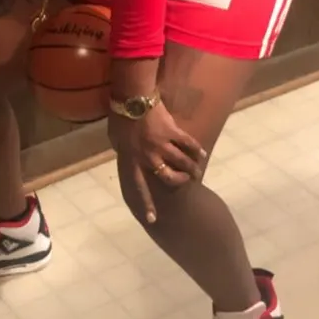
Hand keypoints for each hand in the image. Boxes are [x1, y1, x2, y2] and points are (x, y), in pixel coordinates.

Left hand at [108, 99, 206, 223]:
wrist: (132, 99)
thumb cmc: (120, 118)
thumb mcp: (116, 139)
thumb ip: (124, 151)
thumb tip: (126, 155)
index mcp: (133, 160)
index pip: (139, 187)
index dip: (147, 203)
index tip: (153, 219)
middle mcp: (149, 157)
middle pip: (168, 177)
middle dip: (180, 181)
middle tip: (187, 181)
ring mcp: (162, 145)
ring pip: (182, 162)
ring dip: (191, 168)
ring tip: (197, 171)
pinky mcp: (173, 132)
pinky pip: (188, 143)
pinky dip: (196, 149)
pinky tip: (202, 154)